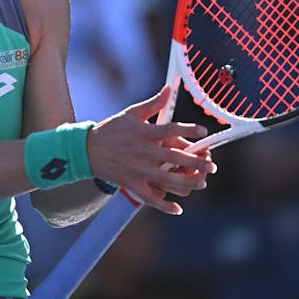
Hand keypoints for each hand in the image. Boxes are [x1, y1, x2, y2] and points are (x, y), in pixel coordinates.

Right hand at [87, 86, 216, 214]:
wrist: (86, 149)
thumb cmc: (111, 129)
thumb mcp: (131, 114)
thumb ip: (153, 104)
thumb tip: (170, 89)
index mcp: (144, 132)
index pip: (170, 129)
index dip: (188, 130)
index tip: (203, 132)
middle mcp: (143, 151)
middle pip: (174, 157)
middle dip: (196, 162)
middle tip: (212, 165)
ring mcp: (137, 169)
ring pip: (166, 179)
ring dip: (186, 183)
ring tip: (202, 183)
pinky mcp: (131, 184)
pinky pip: (150, 197)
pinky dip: (164, 205)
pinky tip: (178, 209)